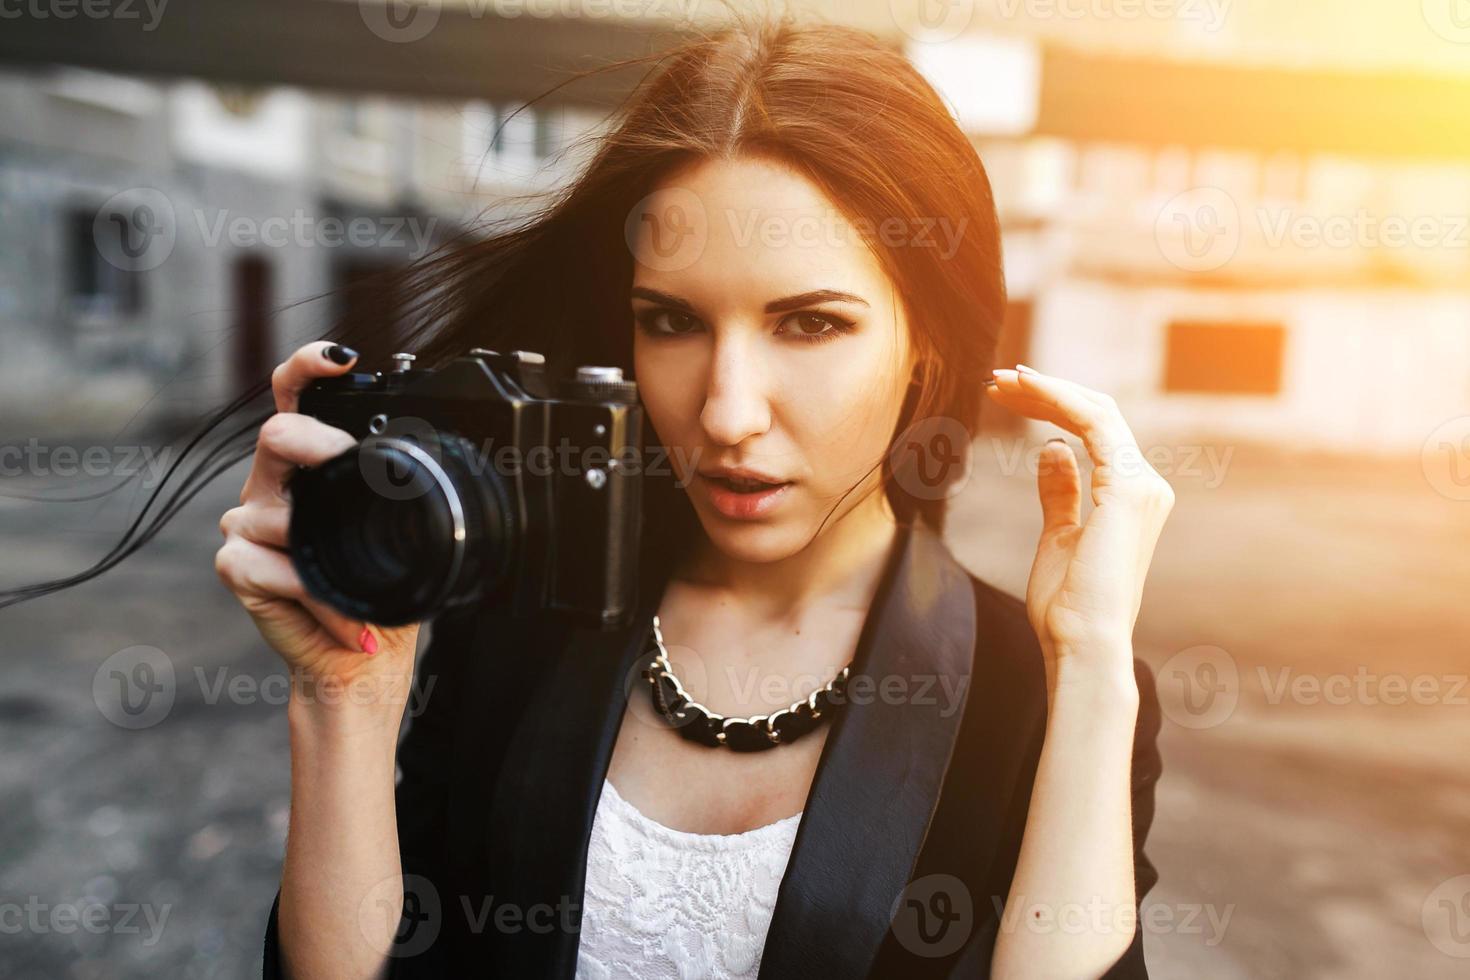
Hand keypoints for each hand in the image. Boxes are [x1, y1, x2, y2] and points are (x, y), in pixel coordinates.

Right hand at [215, 341, 420, 718]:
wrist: (360, 658)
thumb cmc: (379, 590)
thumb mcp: (398, 533)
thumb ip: (397, 492)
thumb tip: (444, 459)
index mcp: (310, 467)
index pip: (295, 398)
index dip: (308, 367)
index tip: (342, 359)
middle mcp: (273, 484)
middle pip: (277, 434)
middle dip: (318, 446)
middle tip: (350, 468)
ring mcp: (247, 522)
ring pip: (278, 510)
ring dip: (329, 558)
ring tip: (360, 591)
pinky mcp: (235, 563)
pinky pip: (274, 566)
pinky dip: (317, 597)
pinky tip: (340, 616)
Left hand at [985, 364, 1174, 693]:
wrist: (1082, 642)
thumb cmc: (1067, 605)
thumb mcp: (1058, 538)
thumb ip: (1061, 493)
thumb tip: (1054, 450)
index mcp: (1132, 498)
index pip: (1094, 432)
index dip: (1053, 406)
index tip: (1008, 396)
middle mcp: (1146, 485)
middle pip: (1096, 414)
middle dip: (1046, 391)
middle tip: (998, 380)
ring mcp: (1142, 485)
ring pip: (1095, 411)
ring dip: (1046, 390)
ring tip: (1001, 381)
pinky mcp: (1127, 487)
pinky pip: (1093, 424)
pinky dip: (1058, 400)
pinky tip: (1024, 391)